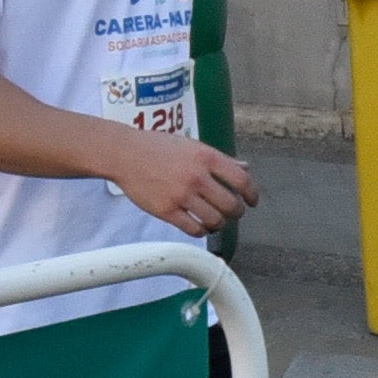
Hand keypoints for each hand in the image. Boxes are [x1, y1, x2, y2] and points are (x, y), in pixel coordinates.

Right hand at [97, 128, 258, 236]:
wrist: (125, 154)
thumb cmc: (157, 147)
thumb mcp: (192, 146)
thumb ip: (219, 159)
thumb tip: (245, 167)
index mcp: (206, 157)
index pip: (241, 179)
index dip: (252, 194)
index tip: (252, 201)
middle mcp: (197, 176)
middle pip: (231, 205)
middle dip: (236, 212)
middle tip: (233, 212)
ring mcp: (181, 195)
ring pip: (215, 220)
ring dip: (219, 223)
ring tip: (215, 220)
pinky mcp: (167, 210)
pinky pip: (194, 229)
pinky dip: (202, 231)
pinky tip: (200, 226)